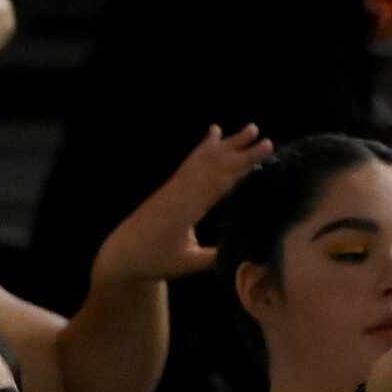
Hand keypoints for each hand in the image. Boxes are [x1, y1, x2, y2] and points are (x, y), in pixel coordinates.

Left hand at [91, 125, 274, 285]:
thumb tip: (245, 252)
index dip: (243, 168)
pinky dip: (204, 146)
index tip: (263, 154)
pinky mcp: (172, 185)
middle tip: (268, 141)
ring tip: (252, 127)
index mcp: (186, 209)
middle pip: (216, 166)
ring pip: (205, 159)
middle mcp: (181, 191)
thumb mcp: (186, 264)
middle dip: (243, 152)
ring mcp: (175, 185)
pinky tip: (214, 132)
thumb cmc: (155, 260)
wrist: (122, 252)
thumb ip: (214, 257)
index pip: (220, 183)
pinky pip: (191, 161)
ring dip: (228, 142)